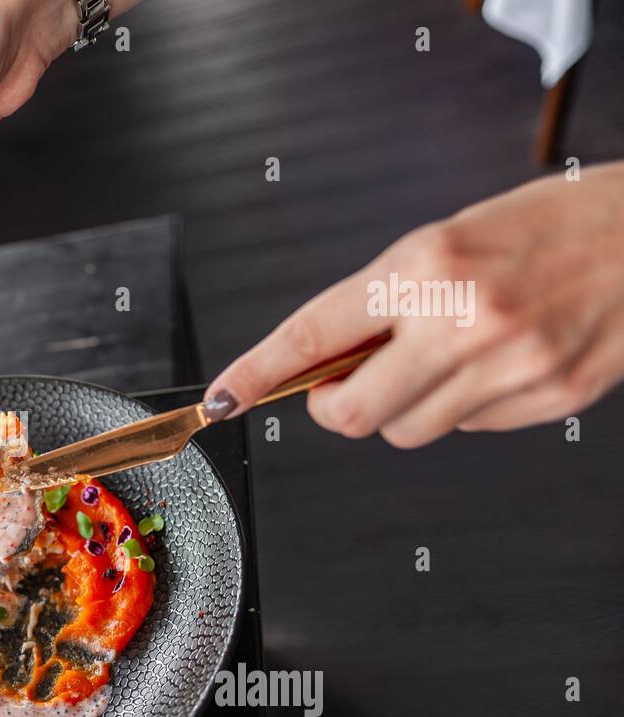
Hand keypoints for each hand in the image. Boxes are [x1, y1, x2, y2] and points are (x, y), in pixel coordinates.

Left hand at [203, 161, 623, 445]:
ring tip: (442, 357)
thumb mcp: (449, 240)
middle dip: (336, 405)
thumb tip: (327, 358)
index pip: (314, 333)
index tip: (225, 396)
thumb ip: (386, 300)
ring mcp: (510, 368)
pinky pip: (471, 429)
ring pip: (408, 431)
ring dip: (402, 406)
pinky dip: (464, 407)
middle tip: (343, 382)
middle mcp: (465, 322)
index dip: (260, 371)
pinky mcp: (549, 399)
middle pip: (353, 414)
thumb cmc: (552, 224)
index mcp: (428, 266)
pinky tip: (495, 364)